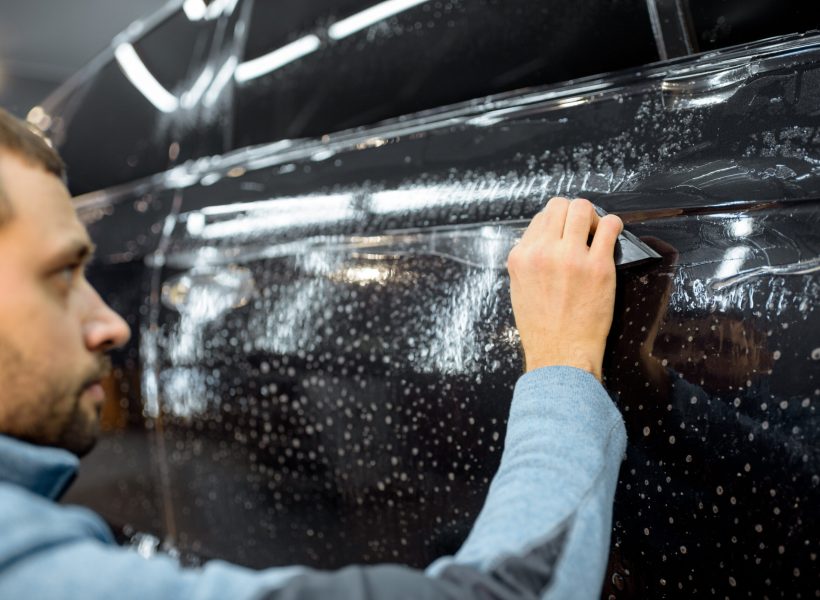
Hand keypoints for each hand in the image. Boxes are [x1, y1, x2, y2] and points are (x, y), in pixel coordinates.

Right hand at [507, 197, 622, 379]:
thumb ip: (529, 260)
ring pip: (583, 208)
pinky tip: (612, 235)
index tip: (564, 234)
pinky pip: (610, 226)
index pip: (540, 218)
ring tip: (596, 232)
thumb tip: (545, 240)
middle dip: (573, 213)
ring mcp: (571, 257)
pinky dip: (613, 225)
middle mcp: (543, 252)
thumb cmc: (541, 328)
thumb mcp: (519, 288)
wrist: (560, 354)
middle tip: (582, 229)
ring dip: (593, 216)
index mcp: (521, 257)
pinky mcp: (598, 266)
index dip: (555, 223)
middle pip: (560, 205)